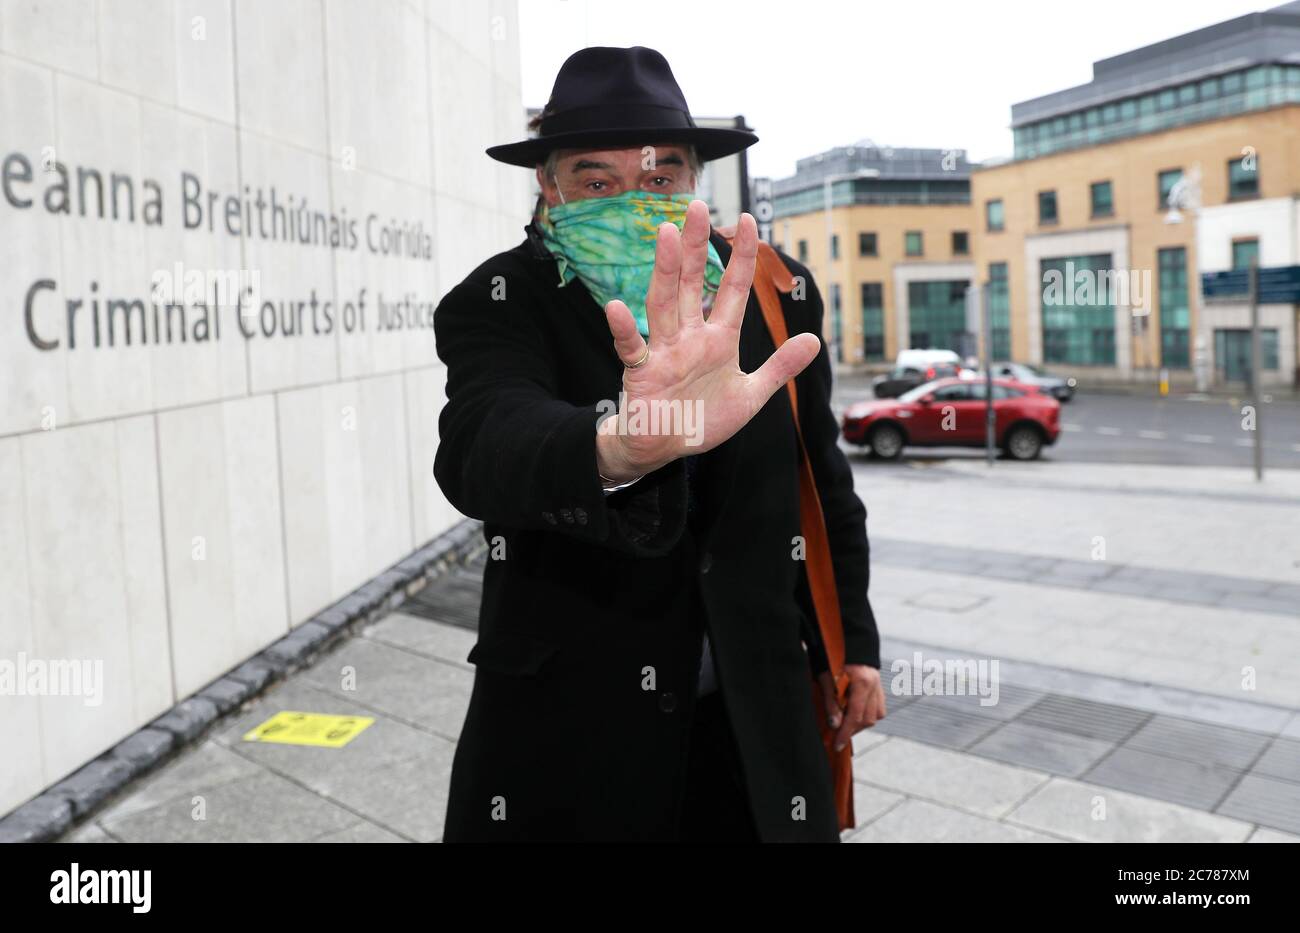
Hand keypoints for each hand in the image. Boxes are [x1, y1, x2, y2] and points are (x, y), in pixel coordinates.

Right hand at [595, 202, 820, 481]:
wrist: (666, 449)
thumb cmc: (703, 419)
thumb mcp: (752, 395)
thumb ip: (780, 367)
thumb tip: (815, 340)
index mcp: (718, 338)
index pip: (732, 287)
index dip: (740, 255)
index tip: (747, 219)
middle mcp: (690, 336)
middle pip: (691, 282)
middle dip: (694, 245)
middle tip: (696, 206)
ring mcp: (664, 351)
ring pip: (664, 302)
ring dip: (664, 270)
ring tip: (664, 234)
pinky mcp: (642, 372)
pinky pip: (631, 347)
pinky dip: (624, 329)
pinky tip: (618, 307)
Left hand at [818, 664, 886, 752]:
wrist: (848, 642)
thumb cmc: (834, 659)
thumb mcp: (827, 679)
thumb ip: (832, 703)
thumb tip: (835, 725)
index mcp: (862, 682)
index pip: (855, 715)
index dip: (845, 733)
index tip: (837, 745)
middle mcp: (874, 686)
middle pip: (867, 719)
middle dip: (852, 730)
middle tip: (837, 736)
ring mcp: (879, 686)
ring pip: (875, 716)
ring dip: (860, 724)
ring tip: (845, 725)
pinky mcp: (879, 687)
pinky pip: (879, 709)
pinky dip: (867, 715)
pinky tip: (855, 715)